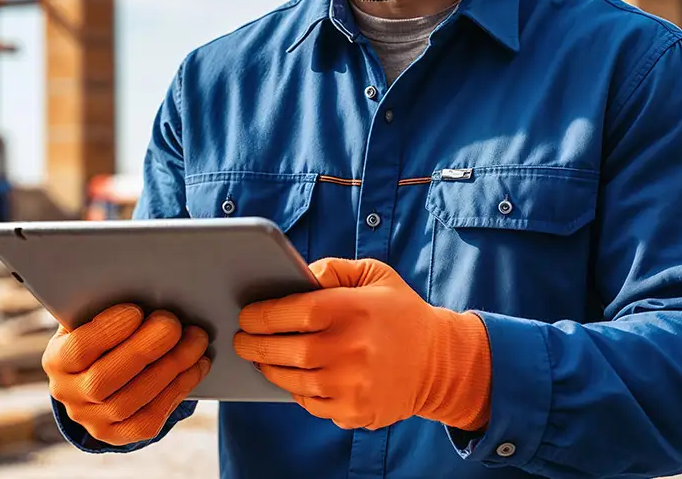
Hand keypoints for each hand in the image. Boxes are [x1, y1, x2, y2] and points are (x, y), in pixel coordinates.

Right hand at [43, 304, 209, 445]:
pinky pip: (149, 419)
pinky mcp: (118, 435)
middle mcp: (69, 394)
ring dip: (170, 367)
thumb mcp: (94, 315)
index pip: (78, 349)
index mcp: (57, 359)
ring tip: (196, 340)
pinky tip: (197, 365)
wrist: (99, 371)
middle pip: (104, 379)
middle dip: (145, 349)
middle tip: (174, 323)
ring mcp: (93, 420)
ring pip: (131, 400)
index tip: (137, 310)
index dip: (108, 330)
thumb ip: (106, 303)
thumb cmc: (104, 330)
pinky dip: (178, 389)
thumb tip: (144, 283)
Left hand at [233, 258, 490, 431]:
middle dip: (254, 344)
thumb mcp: (374, 274)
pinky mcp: (355, 411)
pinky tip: (290, 375)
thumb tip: (296, 275)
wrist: (439, 362)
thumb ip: (333, 269)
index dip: (262, 314)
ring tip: (258, 356)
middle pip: (285, 349)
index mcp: (353, 309)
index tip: (247, 314)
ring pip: (292, 380)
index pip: (293, 311)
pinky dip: (295, 389)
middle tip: (241, 338)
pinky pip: (310, 403)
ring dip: (269, 368)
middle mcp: (351, 348)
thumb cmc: (399, 312)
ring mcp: (352, 385)